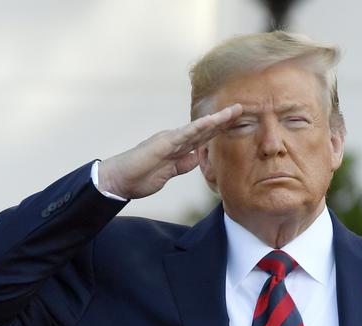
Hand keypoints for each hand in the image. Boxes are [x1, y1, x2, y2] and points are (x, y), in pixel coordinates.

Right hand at [97, 104, 243, 199]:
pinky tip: (212, 121)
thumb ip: (183, 165)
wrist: (118, 180)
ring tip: (235, 110)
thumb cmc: (139, 177)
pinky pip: (184, 134)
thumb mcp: (168, 173)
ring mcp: (169, 140)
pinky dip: (198, 127)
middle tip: (242, 108)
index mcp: (176, 147)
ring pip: (198, 128)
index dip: (219, 130)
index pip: (202, 137)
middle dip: (224, 120)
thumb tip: (197, 158)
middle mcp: (174, 139)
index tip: (237, 123)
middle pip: (204, 129)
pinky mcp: (162, 144)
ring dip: (217, 119)